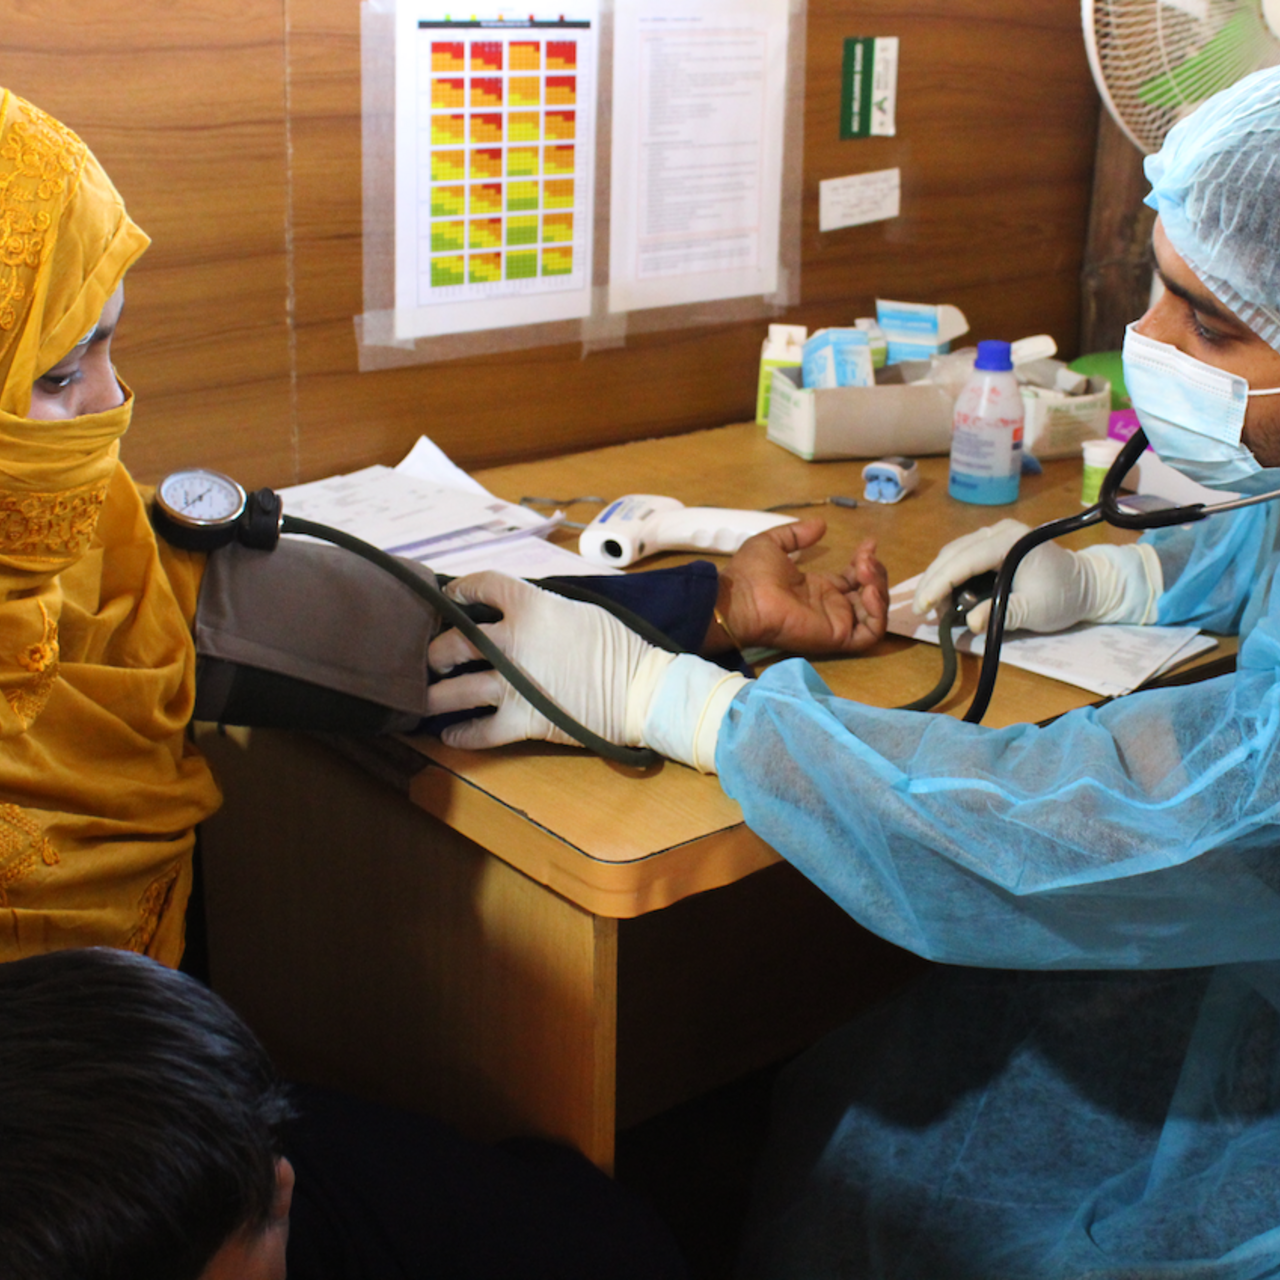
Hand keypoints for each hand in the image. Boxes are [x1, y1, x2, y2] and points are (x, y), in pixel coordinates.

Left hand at [427, 572, 660, 749]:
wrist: (643, 691)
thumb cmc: (619, 646)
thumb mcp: (577, 610)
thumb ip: (539, 608)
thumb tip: (515, 611)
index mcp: (529, 606)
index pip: (480, 585)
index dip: (458, 590)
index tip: (450, 598)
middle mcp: (511, 642)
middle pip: (454, 642)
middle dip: (437, 651)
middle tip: (435, 658)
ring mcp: (512, 685)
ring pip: (454, 691)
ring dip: (436, 696)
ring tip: (428, 697)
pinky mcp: (522, 721)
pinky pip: (480, 732)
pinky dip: (461, 736)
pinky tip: (450, 736)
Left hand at [711, 518, 888, 655]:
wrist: (739, 599)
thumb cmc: (750, 575)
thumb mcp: (772, 543)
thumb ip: (796, 534)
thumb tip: (821, 524)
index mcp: (817, 588)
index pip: (853, 578)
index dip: (865, 561)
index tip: (868, 542)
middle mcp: (829, 606)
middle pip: (869, 594)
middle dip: (876, 572)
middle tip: (865, 557)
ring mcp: (834, 623)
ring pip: (874, 613)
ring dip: (879, 588)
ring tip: (866, 569)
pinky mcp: (836, 636)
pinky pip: (869, 633)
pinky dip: (877, 612)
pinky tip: (867, 589)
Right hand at [911, 519, 1160, 633]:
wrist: (1089, 585)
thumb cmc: (1064, 597)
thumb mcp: (1034, 611)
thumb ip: (1000, 615)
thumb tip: (970, 623)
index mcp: (1010, 542)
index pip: (963, 560)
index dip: (939, 584)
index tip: (923, 607)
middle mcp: (999, 531)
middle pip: (952, 552)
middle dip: (933, 581)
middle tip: (922, 610)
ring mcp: (996, 534)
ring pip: (954, 552)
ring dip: (940, 577)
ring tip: (935, 606)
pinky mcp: (995, 543)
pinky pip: (963, 555)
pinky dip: (951, 573)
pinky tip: (947, 594)